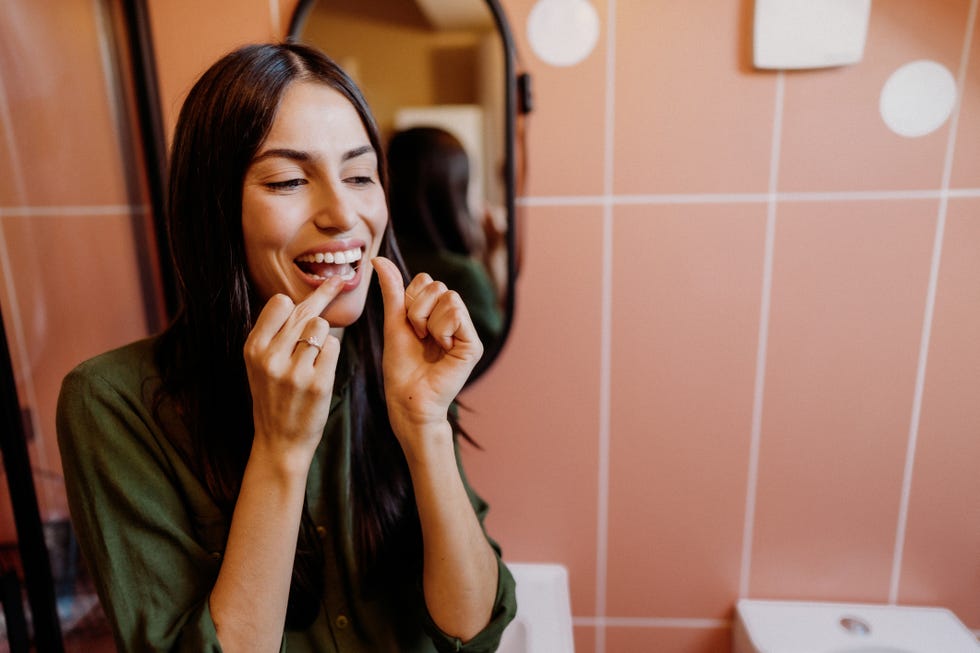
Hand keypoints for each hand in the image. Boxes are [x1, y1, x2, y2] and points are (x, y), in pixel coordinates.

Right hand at [243, 277, 344, 467]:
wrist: (280, 442)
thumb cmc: (273, 397)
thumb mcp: (259, 364)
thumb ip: (274, 334)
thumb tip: (299, 299)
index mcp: (253, 348)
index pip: (279, 303)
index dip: (298, 298)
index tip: (318, 286)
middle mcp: (271, 357)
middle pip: (304, 311)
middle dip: (324, 295)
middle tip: (339, 280)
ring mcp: (294, 370)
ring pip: (321, 326)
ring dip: (324, 336)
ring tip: (313, 358)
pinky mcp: (318, 383)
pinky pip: (335, 347)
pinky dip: (333, 354)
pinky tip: (322, 370)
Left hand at [372, 257, 482, 443]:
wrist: (407, 398)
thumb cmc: (400, 366)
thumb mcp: (393, 322)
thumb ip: (392, 291)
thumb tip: (378, 258)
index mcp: (435, 312)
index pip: (426, 280)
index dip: (410, 300)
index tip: (408, 326)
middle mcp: (453, 318)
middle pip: (437, 285)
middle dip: (417, 310)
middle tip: (418, 336)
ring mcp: (465, 331)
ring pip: (448, 296)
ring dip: (427, 321)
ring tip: (428, 343)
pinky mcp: (472, 344)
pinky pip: (456, 314)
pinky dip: (440, 330)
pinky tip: (441, 349)